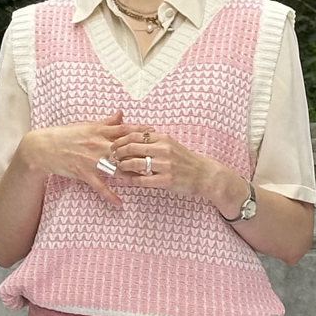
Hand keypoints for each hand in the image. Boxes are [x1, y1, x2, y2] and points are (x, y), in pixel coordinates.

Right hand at [19, 110, 151, 204]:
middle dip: (143, 155)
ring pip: (116, 169)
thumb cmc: (66, 135)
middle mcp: (98, 144)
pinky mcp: (83, 173)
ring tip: (148, 182)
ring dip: (132, 176)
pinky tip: (120, 203)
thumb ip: (106, 122)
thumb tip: (121, 113)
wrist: (43, 147)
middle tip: (159, 160)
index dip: (142, 133)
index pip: (125, 130)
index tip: (156, 135)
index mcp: (100, 131)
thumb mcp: (87, 125)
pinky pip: (100, 186)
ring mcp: (91, 159)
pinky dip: (110, 196)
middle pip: (126, 150)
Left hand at [118, 131, 243, 215]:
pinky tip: (126, 180)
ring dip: (122, 166)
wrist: (204, 175)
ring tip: (117, 168)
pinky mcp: (166, 180)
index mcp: (163, 138)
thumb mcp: (171, 144)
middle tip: (111, 157)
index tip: (113, 145)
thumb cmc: (185, 160)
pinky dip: (131, 180)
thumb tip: (132, 139)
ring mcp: (165, 165)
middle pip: (131, 147)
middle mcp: (163, 149)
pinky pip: (142, 180)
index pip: (135, 134)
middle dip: (117, 152)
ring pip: (134, 163)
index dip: (120, 140)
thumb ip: (154, 141)